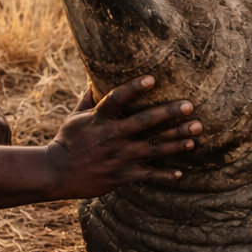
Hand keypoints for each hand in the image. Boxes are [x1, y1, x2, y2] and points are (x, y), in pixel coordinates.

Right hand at [44, 75, 200, 197]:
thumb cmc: (67, 141)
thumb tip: (94, 77)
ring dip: (175, 141)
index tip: (153, 79)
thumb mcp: (75, 116)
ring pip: (152, 148)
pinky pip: (147, 175)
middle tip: (189, 105)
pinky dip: (164, 175)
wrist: (56, 173)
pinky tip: (180, 171)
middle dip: (168, 113)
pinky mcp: (121, 175)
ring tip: (195, 135)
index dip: (134, 88)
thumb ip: (89, 98)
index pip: (117, 99)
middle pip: (144, 122)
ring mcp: (118, 157)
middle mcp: (111, 136)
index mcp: (99, 119)